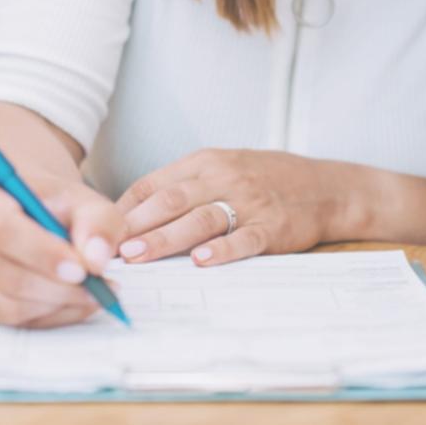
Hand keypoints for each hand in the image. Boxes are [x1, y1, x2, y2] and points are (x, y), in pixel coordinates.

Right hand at [0, 175, 124, 327]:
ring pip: (8, 306)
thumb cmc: (56, 204)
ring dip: (57, 306)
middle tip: (97, 289)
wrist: (34, 209)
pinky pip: (11, 321)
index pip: (2, 229)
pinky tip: (70, 301)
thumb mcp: (85, 200)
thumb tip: (95, 259)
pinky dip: (48, 317)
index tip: (80, 269)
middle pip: (6, 276)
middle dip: (58, 290)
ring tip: (90, 294)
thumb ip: (97, 222)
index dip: (41, 254)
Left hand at [115, 149, 350, 266]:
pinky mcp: (272, 227)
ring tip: (139, 256)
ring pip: (200, 219)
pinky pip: (244, 239)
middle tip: (109, 245)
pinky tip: (202, 261)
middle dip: (136, 225)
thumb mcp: (222, 168)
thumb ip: (182, 186)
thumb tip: (131, 212)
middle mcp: (223, 178)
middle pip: (171, 200)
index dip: (125, 208)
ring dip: (166, 239)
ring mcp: (248, 203)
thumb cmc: (265, 180)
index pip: (154, 183)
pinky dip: (222, 250)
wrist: (326, 187)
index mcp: (205, 162)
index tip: (100, 229)